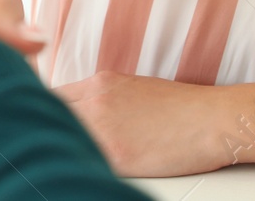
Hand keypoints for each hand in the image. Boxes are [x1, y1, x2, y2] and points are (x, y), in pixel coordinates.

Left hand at [52, 71, 228, 177]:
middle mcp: (96, 102)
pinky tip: (85, 170)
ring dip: (63, 148)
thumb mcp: (133, 88)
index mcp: (99, 84)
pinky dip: (82, 166)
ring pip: (64, 139)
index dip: (45, 113)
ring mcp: (103, 129)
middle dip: (48, 130)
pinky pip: (86, 162)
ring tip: (64, 160)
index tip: (42, 123)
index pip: (52, 97)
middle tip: (46, 145)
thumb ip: (102, 97)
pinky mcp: (117, 156)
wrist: (212, 119)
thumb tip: (83, 113)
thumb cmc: (181, 106)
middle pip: (51, 116)